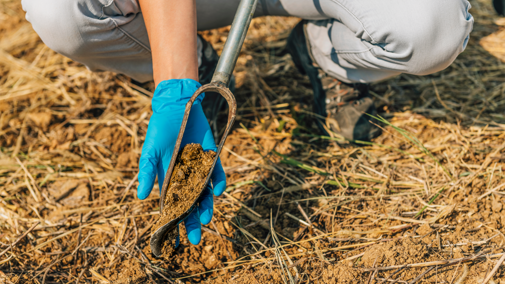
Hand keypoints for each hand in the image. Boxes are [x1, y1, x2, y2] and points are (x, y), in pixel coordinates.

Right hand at [137, 79, 225, 244]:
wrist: (177, 107)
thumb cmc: (160, 130)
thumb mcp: (150, 152)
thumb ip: (147, 172)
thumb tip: (141, 197)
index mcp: (168, 180)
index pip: (172, 206)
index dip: (173, 223)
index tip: (174, 242)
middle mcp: (186, 178)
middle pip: (190, 205)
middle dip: (192, 222)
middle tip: (196, 239)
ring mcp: (200, 169)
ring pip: (206, 194)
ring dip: (206, 207)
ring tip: (206, 219)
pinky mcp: (213, 158)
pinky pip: (218, 174)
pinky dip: (219, 183)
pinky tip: (218, 191)